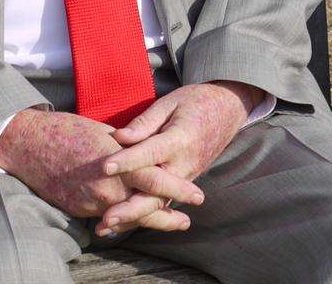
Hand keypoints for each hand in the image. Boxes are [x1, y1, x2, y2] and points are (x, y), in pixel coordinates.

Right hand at [0, 109, 199, 231]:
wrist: (29, 144)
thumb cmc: (68, 130)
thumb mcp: (104, 133)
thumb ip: (127, 147)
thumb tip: (145, 152)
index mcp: (118, 160)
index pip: (155, 178)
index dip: (178, 189)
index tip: (197, 196)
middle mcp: (107, 184)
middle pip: (145, 205)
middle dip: (168, 216)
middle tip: (187, 222)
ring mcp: (92, 200)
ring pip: (127, 214)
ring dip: (146, 218)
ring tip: (168, 222)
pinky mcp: (79, 209)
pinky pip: (107, 215)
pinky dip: (122, 216)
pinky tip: (133, 218)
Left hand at [95, 81, 260, 233]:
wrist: (228, 111)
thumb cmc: (195, 102)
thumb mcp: (170, 102)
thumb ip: (145, 122)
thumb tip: (118, 137)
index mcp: (180, 139)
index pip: (150, 152)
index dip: (127, 160)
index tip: (104, 167)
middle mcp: (184, 164)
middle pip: (156, 192)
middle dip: (131, 208)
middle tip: (106, 218)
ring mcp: (186, 177)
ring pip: (159, 204)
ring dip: (133, 218)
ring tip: (107, 228)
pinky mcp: (183, 184)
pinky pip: (162, 203)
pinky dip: (142, 216)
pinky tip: (119, 226)